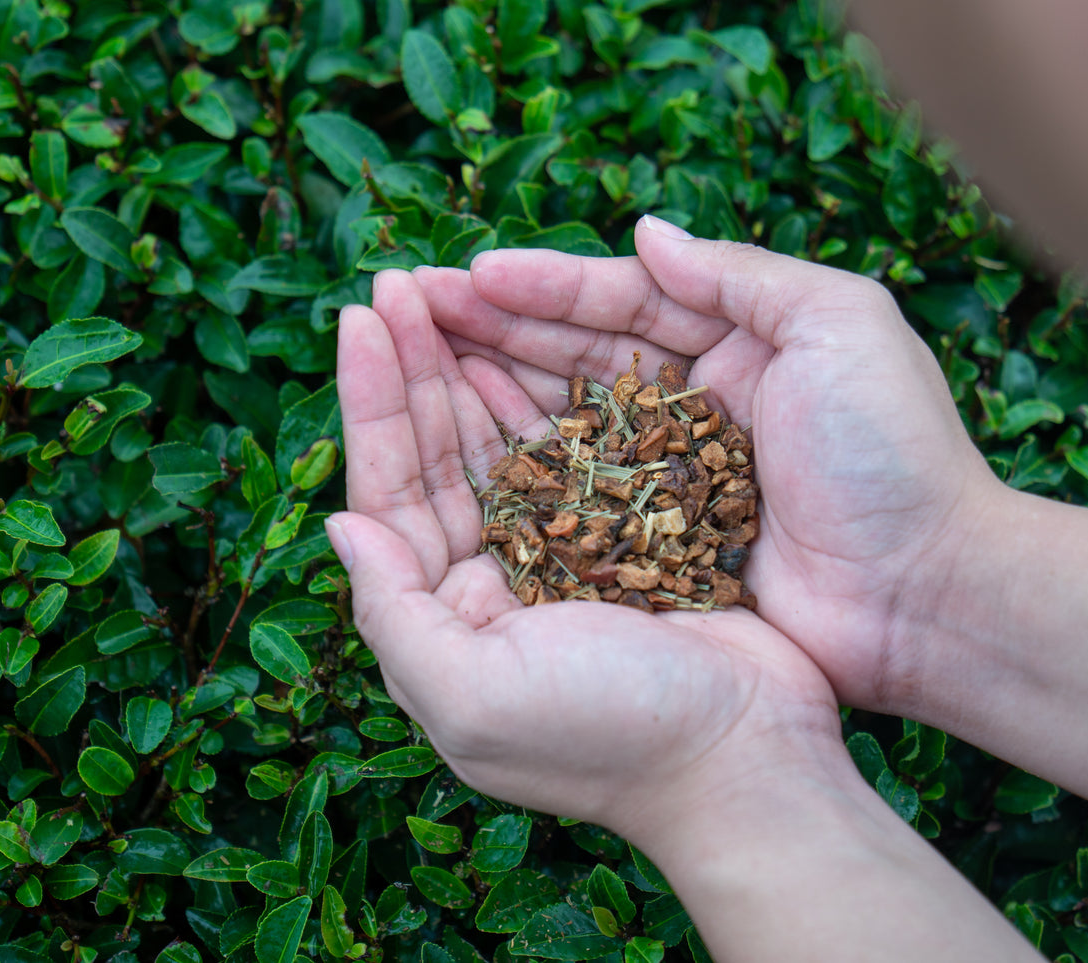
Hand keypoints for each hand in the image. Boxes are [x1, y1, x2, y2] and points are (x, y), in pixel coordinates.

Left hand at [325, 270, 845, 835]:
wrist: (748, 761)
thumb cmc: (610, 738)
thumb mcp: (472, 699)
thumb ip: (393, 616)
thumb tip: (339, 526)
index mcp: (448, 617)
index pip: (390, 493)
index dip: (372, 404)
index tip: (360, 319)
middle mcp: (496, 580)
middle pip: (439, 454)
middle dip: (414, 366)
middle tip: (395, 278)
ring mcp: (566, 551)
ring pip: (503, 440)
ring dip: (471, 366)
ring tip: (445, 288)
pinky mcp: (633, 529)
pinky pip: (579, 447)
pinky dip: (552, 393)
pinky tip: (532, 339)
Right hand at [413, 217, 1001, 713]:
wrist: (925, 596)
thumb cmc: (891, 455)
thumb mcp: (839, 326)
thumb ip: (741, 275)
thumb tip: (646, 233)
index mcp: (739, 344)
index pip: (621, 301)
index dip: (541, 287)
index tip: (467, 277)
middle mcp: (694, 406)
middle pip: (575, 354)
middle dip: (493, 328)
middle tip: (409, 307)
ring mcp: (671, 479)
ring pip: (564, 421)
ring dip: (490, 388)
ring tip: (414, 361)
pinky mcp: (658, 546)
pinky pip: (578, 498)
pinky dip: (524, 471)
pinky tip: (464, 450)